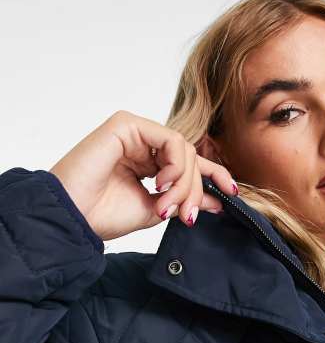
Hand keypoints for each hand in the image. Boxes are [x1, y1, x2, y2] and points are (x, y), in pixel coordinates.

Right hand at [49, 110, 236, 241]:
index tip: (233, 194)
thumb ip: (184, 200)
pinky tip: (161, 184)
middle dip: (194, 190)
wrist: (73, 217)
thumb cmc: (103, 215)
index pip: (189, 163)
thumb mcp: (156, 209)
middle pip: (190, 159)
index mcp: (148, 163)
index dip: (215, 176)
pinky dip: (175, 165)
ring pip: (184, 150)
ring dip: (184, 183)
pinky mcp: (127, 125)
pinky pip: (171, 140)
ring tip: (165, 205)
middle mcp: (142, 144)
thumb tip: (220, 200)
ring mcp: (135, 132)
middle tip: (185, 215)